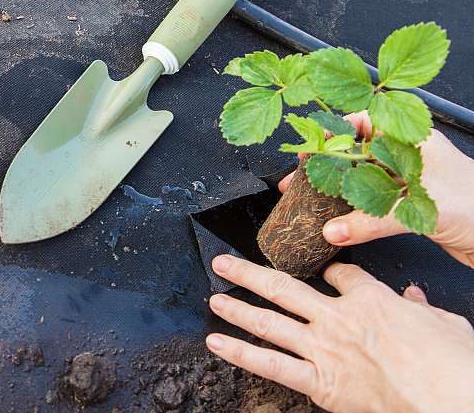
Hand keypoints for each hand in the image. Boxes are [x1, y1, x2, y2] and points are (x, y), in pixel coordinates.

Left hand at [206, 255, 473, 412]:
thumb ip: (421, 310)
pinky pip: (271, 364)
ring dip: (237, 308)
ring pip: (269, 321)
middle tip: (223, 264)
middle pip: (284, 287)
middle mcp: (338, 318)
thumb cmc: (453, 366)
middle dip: (250, 273)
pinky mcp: (319, 382)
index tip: (324, 273)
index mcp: (371, 300)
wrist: (450, 400)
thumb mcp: (447, 324)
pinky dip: (240, 354)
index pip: (341, 276)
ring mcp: (324, 348)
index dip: (331, 273)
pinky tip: (217, 344)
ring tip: (213, 298)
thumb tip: (415, 298)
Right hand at [279, 111, 473, 267]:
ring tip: (309, 196)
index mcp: (414, 140)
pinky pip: (373, 204)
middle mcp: (409, 157)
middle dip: (328, 163)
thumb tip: (334, 230)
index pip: (367, 122)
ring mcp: (409, 181)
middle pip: (359, 153)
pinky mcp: (410, 206)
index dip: (336, 131)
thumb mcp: (419, 208)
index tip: (312, 145)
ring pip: (364, 180)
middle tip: (300, 174)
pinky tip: (337, 220)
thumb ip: (372, 220)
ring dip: (338, 189)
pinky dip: (354, 211)